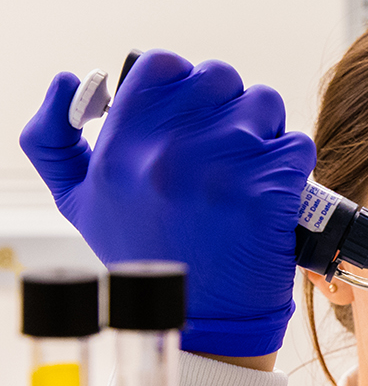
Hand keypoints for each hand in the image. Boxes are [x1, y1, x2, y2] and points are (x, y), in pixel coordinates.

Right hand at [20, 51, 315, 356]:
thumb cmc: (146, 256)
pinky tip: (274, 192)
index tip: (192, 113)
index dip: (185, 83)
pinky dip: (293, 164)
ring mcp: (223, 164)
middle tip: (226, 145)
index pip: (162, 65)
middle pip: (220, 77)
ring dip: (266, 131)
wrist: (203, 320)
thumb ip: (52, 137)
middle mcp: (168, 149)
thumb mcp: (78, 200)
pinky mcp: (269, 188)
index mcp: (120, 146)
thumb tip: (68, 78)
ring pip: (264, 104)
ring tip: (251, 169)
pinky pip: (297, 144)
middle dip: (229, 105)